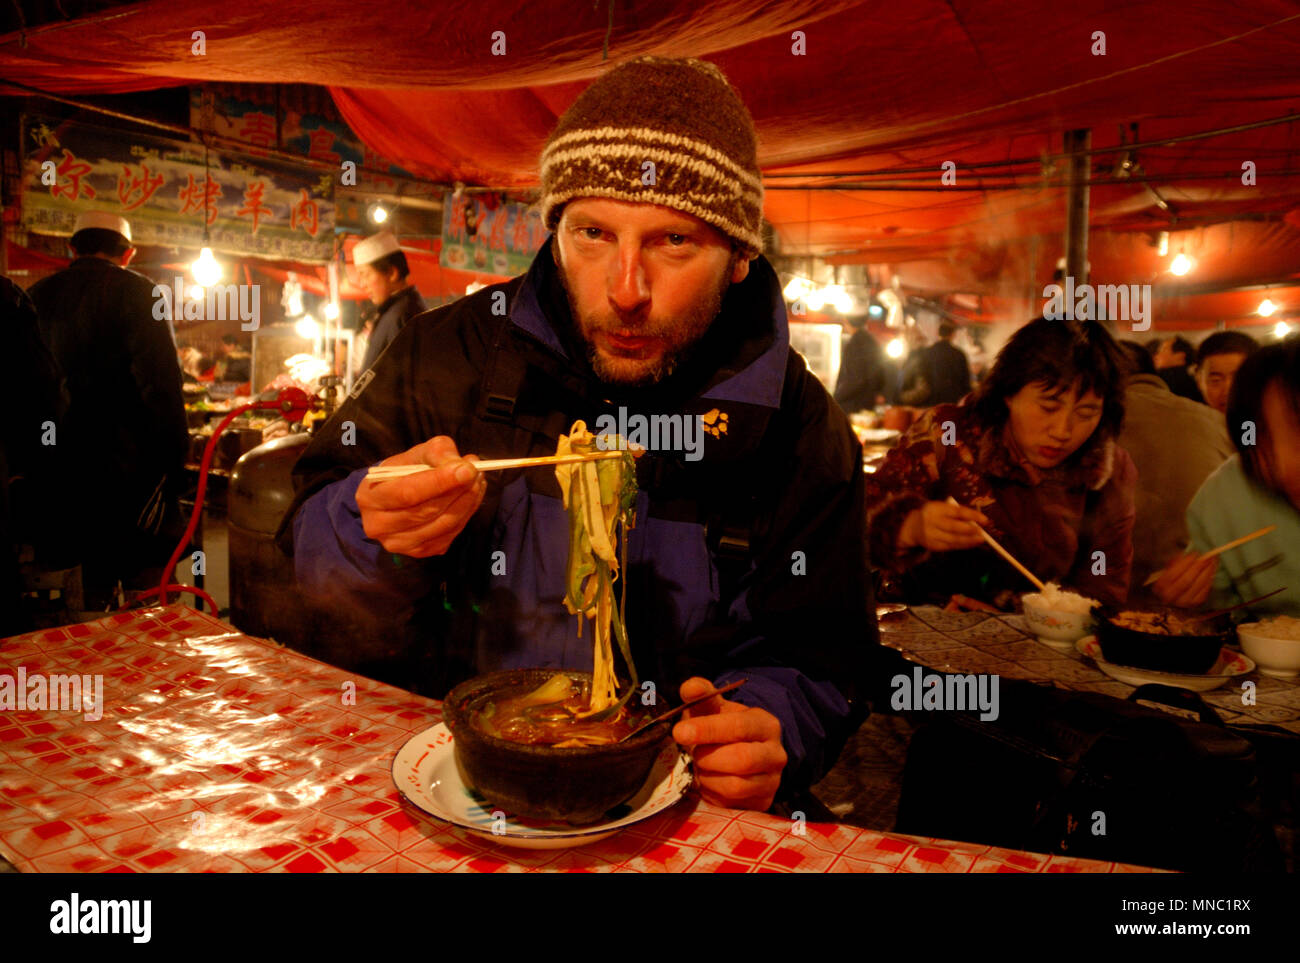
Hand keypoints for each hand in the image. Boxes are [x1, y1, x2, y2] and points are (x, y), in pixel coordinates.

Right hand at [356, 436, 485, 556]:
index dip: (439, 482)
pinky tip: (472, 498)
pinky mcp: (420, 551)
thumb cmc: (403, 474)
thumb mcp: (415, 455)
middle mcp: (379, 526)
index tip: (466, 470)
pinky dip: (466, 514)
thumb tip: (461, 466)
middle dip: (458, 491)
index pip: (407, 493)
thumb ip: (437, 453)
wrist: (392, 499)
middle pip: (427, 512)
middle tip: (476, 473)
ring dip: (467, 502)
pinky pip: (450, 535)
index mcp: (370, 497)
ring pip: (443, 525)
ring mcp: (399, 543)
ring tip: (478, 481)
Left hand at [672, 677, 786, 810]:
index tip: (680, 732)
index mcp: (766, 724)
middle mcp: (775, 754)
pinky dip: (712, 794)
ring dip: (707, 777)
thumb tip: (690, 688)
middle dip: (707, 757)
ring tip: (699, 766)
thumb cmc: (722, 728)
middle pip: (741, 759)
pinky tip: (708, 781)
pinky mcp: (762, 804)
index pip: (739, 727)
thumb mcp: (712, 708)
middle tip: (692, 753)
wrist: (737, 754)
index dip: (708, 729)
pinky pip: (732, 804)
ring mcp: (772, 782)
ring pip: (736, 786)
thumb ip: (701, 694)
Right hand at [899, 501, 989, 551]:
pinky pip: (950, 546)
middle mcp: (931, 521)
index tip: (985, 520)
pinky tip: (971, 544)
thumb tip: (977, 521)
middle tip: (983, 533)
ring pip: (953, 539)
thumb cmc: (933, 515)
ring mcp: (931, 535)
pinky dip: (962, 545)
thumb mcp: (941, 508)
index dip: (972, 516)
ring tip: (980, 540)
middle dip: (970, 531)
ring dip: (969, 540)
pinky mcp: (932, 546)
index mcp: (935, 508)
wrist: (912, 526)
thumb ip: (956, 512)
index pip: (957, 512)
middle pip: (954, 527)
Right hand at [1152, 551, 1217, 607]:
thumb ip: (1178, 562)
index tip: (1194, 554)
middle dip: (1198, 567)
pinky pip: (1204, 590)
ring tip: (1212, 563)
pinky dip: (1209, 580)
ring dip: (1207, 572)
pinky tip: (1210, 572)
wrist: (1173, 595)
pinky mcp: (1195, 603)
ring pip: (1197, 585)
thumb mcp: (1169, 568)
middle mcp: (1170, 597)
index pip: (1172, 574)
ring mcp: (1183, 602)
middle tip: (1207, 558)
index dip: (1185, 563)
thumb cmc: (1172, 577)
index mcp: (1160, 586)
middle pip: (1186, 580)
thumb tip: (1193, 556)